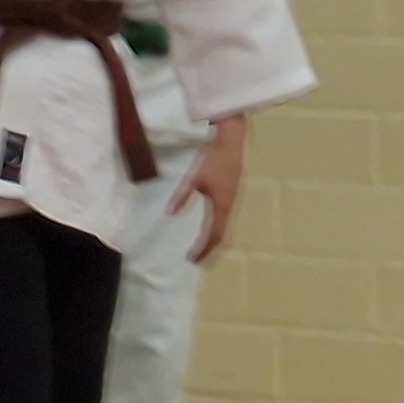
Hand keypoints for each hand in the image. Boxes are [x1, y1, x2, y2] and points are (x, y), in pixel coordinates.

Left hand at [179, 116, 246, 264]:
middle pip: (222, 236)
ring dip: (215, 241)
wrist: (232, 140)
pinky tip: (211, 228)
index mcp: (221, 205)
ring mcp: (233, 200)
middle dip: (211, 250)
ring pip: (226, 228)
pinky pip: (227, 219)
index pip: (213, 234)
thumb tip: (170, 214)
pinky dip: (219, 229)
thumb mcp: (194, 177)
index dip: (203, 248)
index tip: (191, 259)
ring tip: (204, 250)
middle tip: (198, 262)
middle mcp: (230, 206)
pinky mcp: (233, 193)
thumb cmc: (213, 158)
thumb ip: (182, 196)